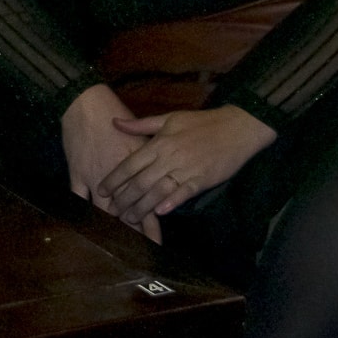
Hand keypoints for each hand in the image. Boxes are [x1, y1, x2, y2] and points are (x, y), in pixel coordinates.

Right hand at [60, 84, 157, 238]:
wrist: (86, 105)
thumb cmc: (116, 115)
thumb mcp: (142, 133)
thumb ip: (155, 155)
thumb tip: (167, 171)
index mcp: (139, 168)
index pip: (148, 203)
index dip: (152, 226)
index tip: (157, 244)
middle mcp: (119, 178)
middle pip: (127, 212)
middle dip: (133, 234)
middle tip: (138, 252)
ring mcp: (96, 177)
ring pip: (103, 210)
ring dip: (109, 227)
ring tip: (114, 246)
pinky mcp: (78, 173)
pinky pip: (78, 198)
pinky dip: (81, 211)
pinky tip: (83, 225)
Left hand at [98, 105, 278, 229]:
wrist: (236, 128)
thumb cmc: (201, 123)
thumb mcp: (169, 119)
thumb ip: (141, 125)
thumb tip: (114, 122)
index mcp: (159, 143)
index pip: (130, 164)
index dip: (114, 179)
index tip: (101, 190)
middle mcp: (169, 158)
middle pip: (140, 182)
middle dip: (123, 198)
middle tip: (111, 211)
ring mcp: (186, 170)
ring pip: (158, 191)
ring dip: (142, 206)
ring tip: (129, 218)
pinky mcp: (202, 180)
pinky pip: (183, 194)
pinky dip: (171, 203)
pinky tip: (159, 212)